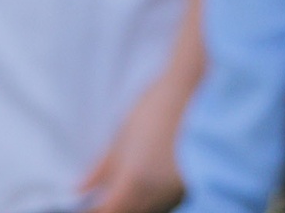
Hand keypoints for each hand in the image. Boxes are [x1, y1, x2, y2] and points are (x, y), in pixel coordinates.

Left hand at [81, 64, 192, 212]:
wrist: (202, 85)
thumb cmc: (161, 104)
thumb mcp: (124, 134)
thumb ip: (103, 167)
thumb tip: (82, 187)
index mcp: (134, 181)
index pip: (107, 211)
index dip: (93, 208)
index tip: (87, 202)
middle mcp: (157, 192)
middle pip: (128, 212)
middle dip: (114, 205)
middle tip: (107, 190)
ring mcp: (178, 189)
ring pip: (150, 207)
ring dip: (136, 201)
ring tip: (132, 180)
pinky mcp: (193, 182)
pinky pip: (168, 199)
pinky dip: (156, 195)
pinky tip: (153, 178)